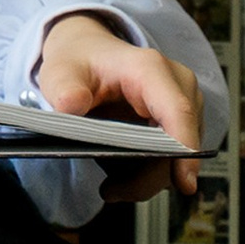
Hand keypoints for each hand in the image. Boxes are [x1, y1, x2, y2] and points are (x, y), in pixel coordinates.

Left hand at [36, 13, 203, 202]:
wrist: (88, 53)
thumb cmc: (79, 62)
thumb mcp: (60, 72)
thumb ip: (64, 88)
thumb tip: (71, 105)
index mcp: (149, 68)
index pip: (176, 111)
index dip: (183, 148)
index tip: (183, 182)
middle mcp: (177, 84)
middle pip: (177, 145)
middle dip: (147, 177)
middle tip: (110, 191)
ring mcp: (185, 104)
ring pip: (176, 158)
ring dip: (145, 177)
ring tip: (112, 182)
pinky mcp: (182, 122)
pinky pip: (172, 157)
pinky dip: (148, 170)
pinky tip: (121, 170)